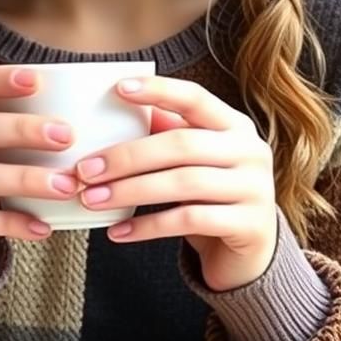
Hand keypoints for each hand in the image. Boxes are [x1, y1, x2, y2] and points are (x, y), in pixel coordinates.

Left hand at [75, 75, 276, 291]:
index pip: (195, 98)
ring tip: (92, 199)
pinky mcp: (249, 226)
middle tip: (85, 169)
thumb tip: (114, 109)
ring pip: (183, 183)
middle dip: (127, 156)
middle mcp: (251, 151)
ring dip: (130, 191)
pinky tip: (117, 232)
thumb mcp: (194, 160)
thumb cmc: (211, 196)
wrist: (251, 253)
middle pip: (182, 145)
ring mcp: (255, 189)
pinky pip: (188, 221)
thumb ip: (166, 133)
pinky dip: (147, 226)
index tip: (118, 87)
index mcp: (235, 125)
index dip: (158, 90)